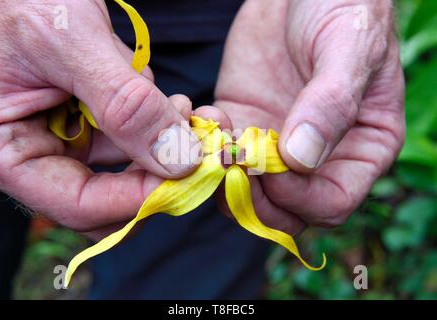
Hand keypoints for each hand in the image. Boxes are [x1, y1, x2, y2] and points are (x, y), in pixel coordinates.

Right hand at [0, 0, 198, 233]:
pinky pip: (128, 131)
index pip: (80, 204)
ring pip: (125, 160)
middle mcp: (33, 154)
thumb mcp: (69, 42)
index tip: (189, 174)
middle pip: (107, 194)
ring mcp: (62, 136)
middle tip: (195, 142)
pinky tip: (157, 93)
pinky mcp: (84, 117)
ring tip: (180, 105)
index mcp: (5, 153)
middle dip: (155, 170)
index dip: (139, 197)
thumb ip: (124, 104)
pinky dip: (151, 116)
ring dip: (160, 138)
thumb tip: (178, 160)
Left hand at [214, 0, 404, 232]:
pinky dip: (208, 150)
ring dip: (226, 180)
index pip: (332, 201)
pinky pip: (222, 156)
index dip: (301, 199)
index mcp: (361, 147)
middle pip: (288, 210)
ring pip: (249, 192)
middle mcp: (319, 155)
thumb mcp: (350, 47)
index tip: (272, 172)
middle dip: (257, 200)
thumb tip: (302, 156)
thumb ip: (333, 102)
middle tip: (234, 168)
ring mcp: (278, 142)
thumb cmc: (343, 7)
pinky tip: (207, 118)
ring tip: (217, 143)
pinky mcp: (244, 122)